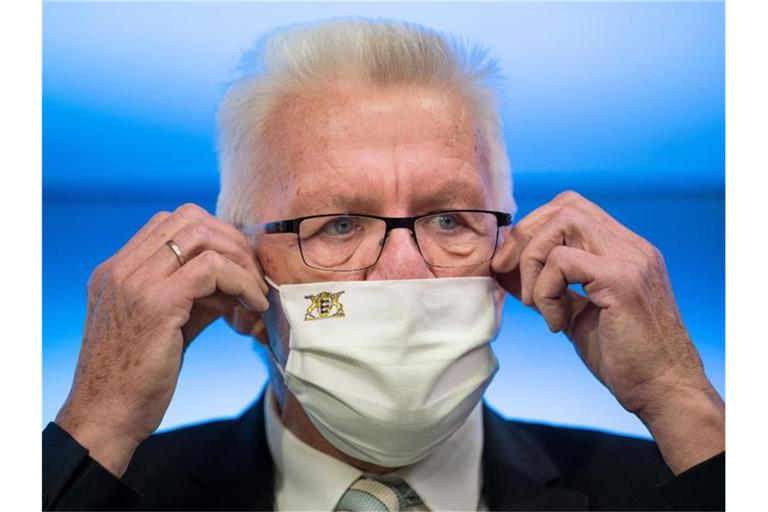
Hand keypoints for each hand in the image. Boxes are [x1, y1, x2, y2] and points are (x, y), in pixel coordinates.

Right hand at [55, 203, 268, 475]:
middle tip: (253, 274)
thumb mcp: (167, 326)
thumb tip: (238, 282)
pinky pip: (213, 268)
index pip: (170, 223)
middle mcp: (121, 268)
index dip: (213, 236)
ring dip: (239, 259)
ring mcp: (135, 281)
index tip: (237, 266)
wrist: (105, 419)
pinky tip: (254, 307)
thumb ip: (196, 297)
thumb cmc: (135, 380)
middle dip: (230, 240)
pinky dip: (242, 282)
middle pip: (188, 217)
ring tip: (256, 292)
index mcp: (117, 270)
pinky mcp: (156, 302)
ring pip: (201, 235)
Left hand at [492, 191, 723, 473]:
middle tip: (505, 272)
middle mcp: (631, 247)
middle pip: (564, 205)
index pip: (573, 208)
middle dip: (524, 236)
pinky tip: (555, 324)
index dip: (535, 227)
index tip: (511, 262)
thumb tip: (504, 270)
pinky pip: (562, 261)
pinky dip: (545, 290)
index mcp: (624, 250)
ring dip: (533, 261)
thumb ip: (548, 286)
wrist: (662, 392)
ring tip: (537, 304)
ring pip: (563, 222)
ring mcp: (630, 259)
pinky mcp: (621, 280)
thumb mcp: (574, 313)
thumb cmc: (622, 358)